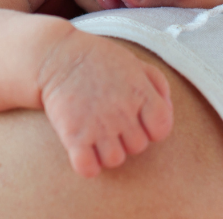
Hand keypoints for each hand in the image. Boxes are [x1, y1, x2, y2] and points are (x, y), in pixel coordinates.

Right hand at [40, 32, 172, 177]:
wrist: (55, 54)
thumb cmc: (96, 58)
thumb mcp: (132, 61)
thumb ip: (157, 82)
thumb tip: (167, 108)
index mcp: (139, 91)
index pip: (162, 128)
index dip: (151, 127)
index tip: (137, 118)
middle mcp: (122, 111)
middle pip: (138, 146)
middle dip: (126, 135)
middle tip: (109, 117)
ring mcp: (98, 125)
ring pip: (115, 160)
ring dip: (106, 150)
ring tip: (95, 130)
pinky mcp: (74, 135)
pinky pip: (88, 168)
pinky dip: (85, 163)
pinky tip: (81, 146)